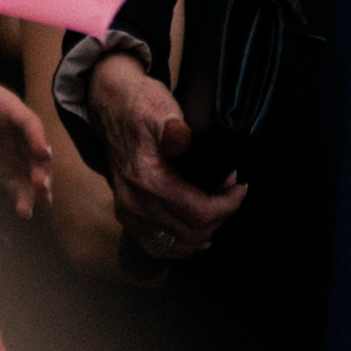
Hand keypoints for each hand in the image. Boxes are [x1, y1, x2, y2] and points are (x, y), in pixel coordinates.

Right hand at [90, 56, 244, 261]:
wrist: (110, 106)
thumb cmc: (141, 105)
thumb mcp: (161, 107)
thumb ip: (174, 128)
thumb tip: (183, 141)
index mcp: (147, 181)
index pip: (198, 213)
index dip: (227, 205)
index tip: (239, 187)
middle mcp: (134, 204)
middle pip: (190, 234)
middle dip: (220, 216)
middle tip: (230, 193)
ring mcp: (127, 213)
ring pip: (174, 245)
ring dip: (202, 232)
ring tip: (217, 209)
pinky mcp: (125, 214)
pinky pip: (155, 246)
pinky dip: (179, 243)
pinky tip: (195, 232)